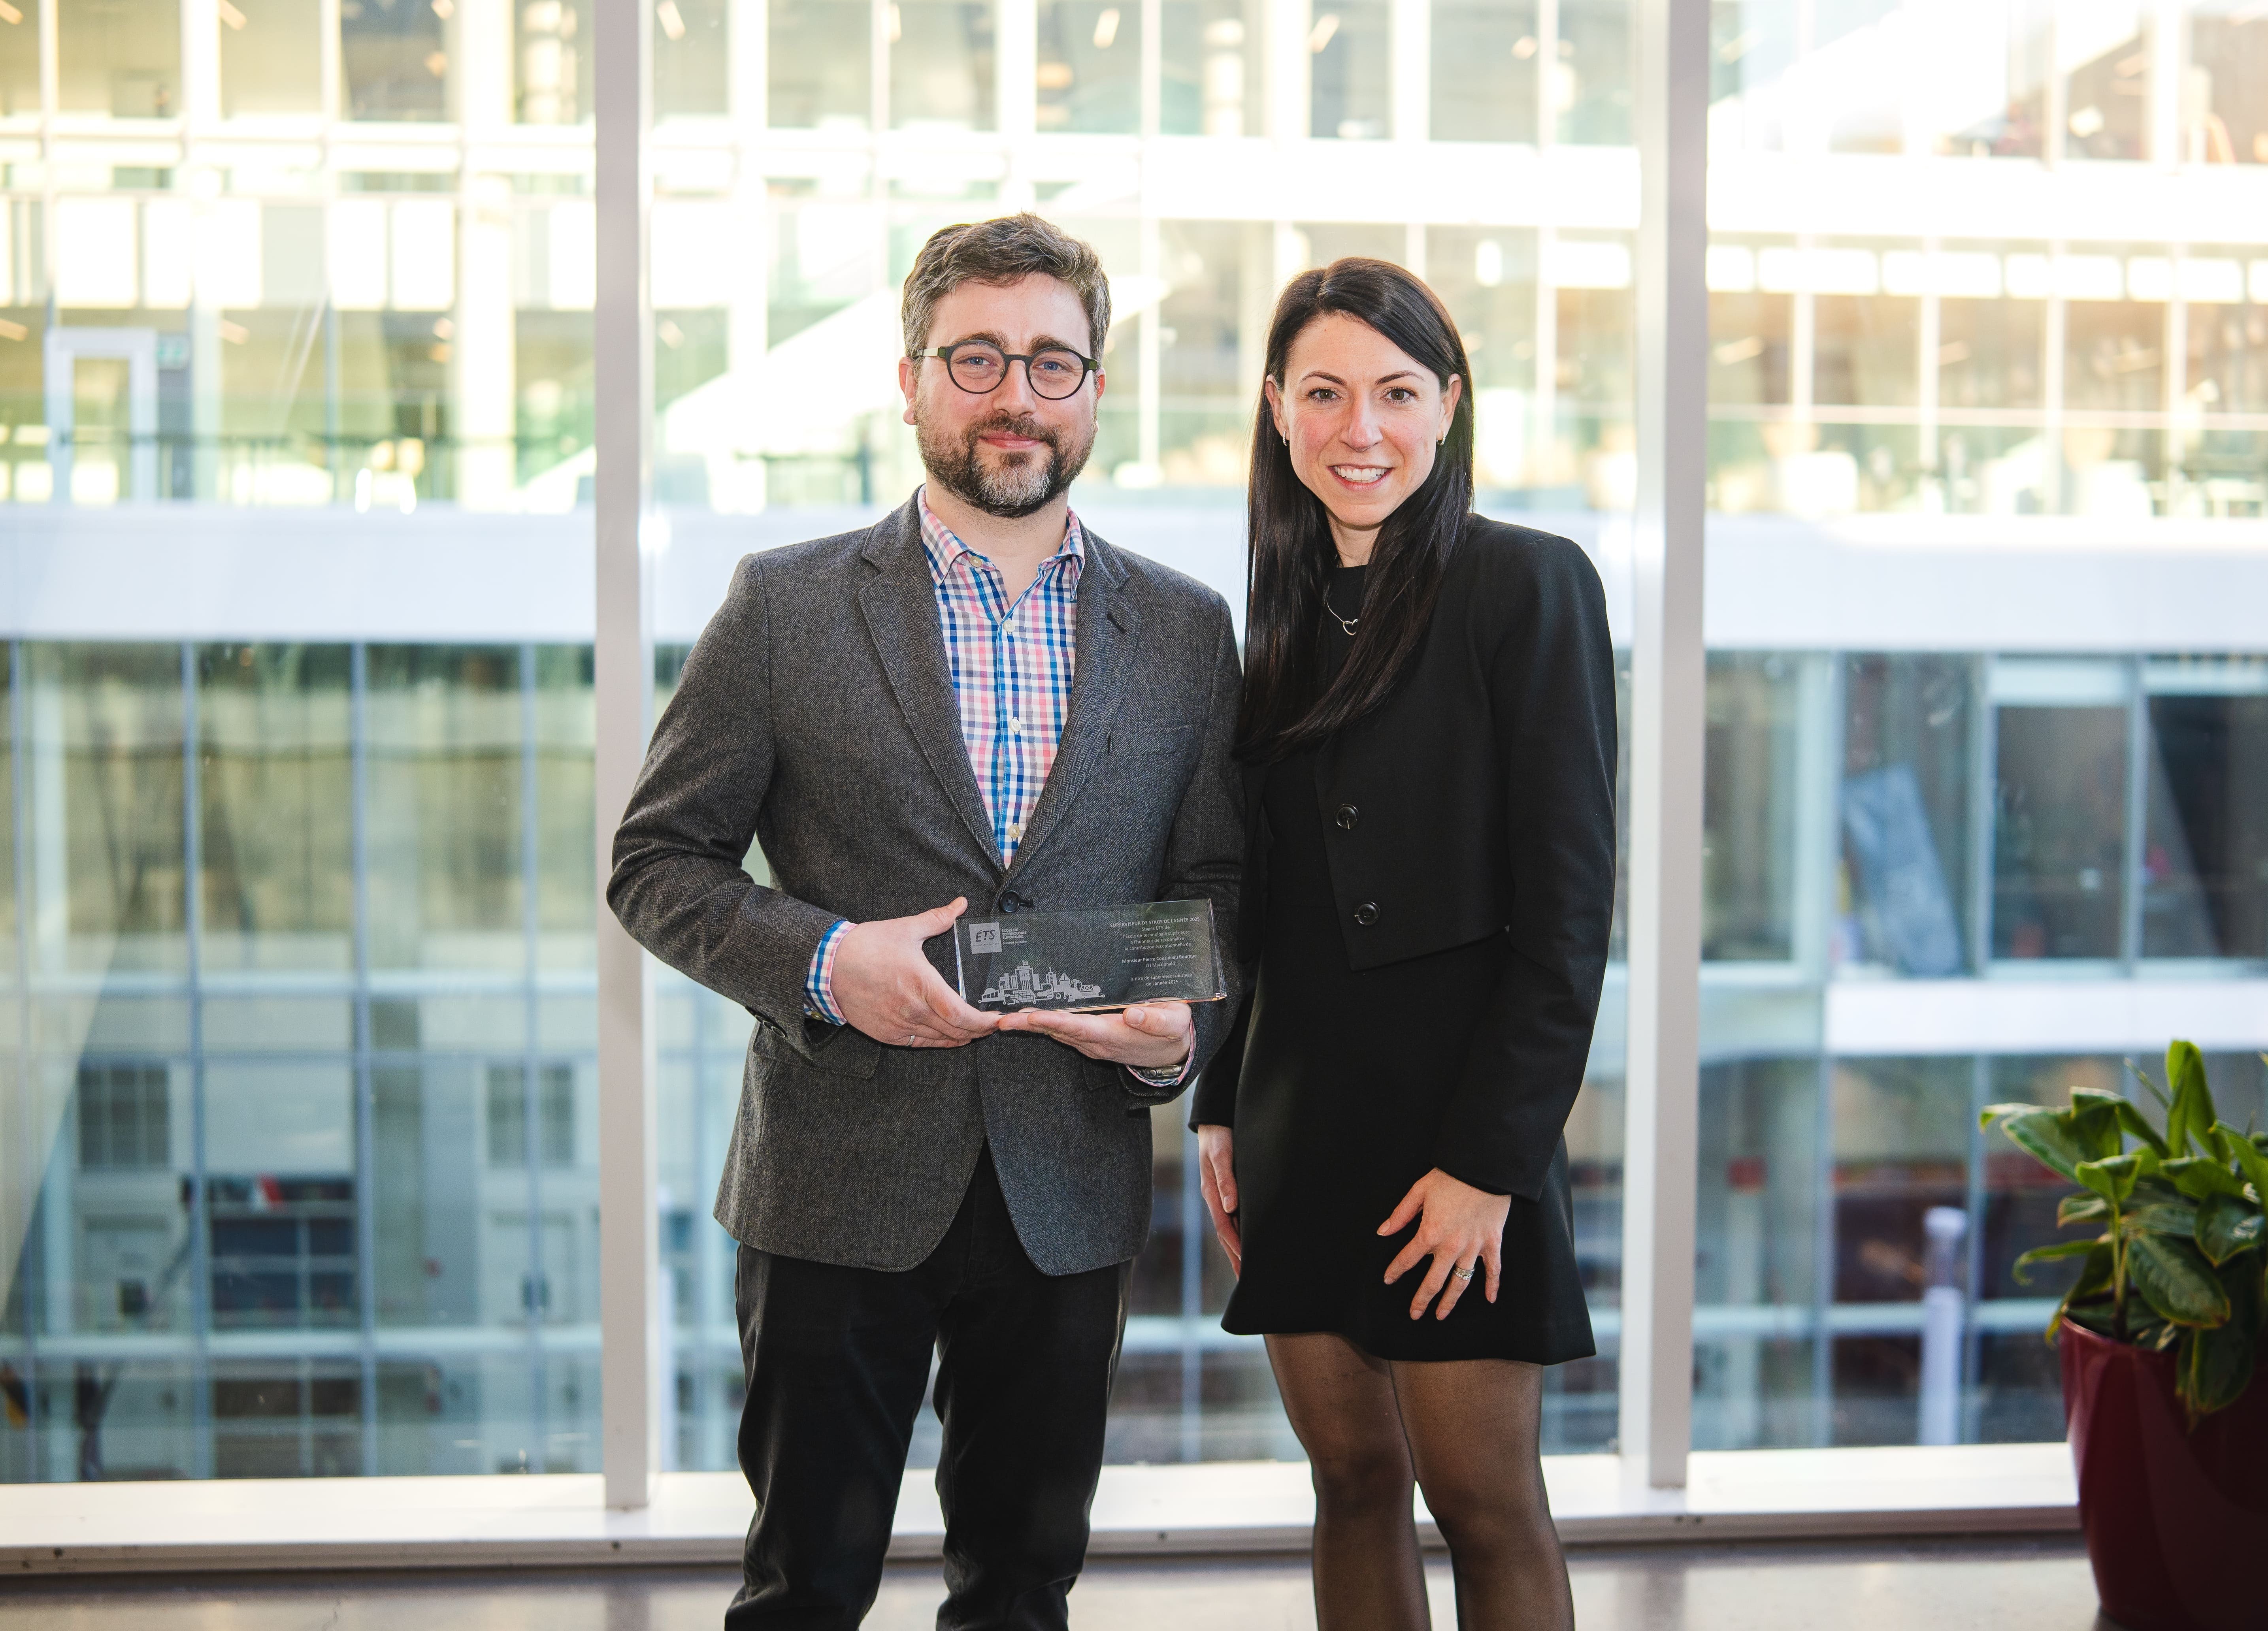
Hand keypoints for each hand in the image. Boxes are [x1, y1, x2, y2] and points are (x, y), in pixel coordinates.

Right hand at [831, 898, 998, 1048]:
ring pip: (939, 1040)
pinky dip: (936, 1042)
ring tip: (972, 1031)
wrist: (829, 966)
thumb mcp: (906, 929)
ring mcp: (899, 1024)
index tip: (995, 1019)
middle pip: (955, 1031)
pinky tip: (946, 1037)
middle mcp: (914, 1010)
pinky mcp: (886, 1033)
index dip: (982, 1022)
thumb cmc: (867, 947)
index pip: (961, 1015)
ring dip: (959, 1038)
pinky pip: (918, 1044)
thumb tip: (960, 904)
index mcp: (923, 985)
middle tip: (989, 1026)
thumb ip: (937, 919)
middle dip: (977, 1031)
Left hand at [993, 1000, 1193, 1071]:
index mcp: (1114, 1035)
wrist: (1171, 1054)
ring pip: (1056, 1034)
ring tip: (1005, 1017)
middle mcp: (1097, 1042)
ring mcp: (1091, 1043)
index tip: (1033, 1017)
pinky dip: (1042, 1025)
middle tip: (1002, 1020)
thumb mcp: (1174, 1022)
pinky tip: (1027, 1016)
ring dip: (1030, 1027)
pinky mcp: (1089, 1039)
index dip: (1056, 1022)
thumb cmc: (1172, 1031)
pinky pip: (1062, 1032)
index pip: (1080, 1028)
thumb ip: (1155, 1020)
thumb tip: (1133, 1015)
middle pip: (1059, 1032)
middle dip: (1029, 1026)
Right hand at [1197, 1123, 1240, 1274]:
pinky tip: (1249, 1241)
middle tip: (1247, 1280)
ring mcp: (1221, 1197)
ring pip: (1230, 1229)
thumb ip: (1226, 1179)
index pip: (1224, 1227)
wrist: (1215, 1123)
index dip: (1236, 1245)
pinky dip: (1240, 1233)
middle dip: (1235, 1257)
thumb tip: (1230, 1207)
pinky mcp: (1228, 1192)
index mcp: (1211, 1194)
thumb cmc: (1219, 1137)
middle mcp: (1216, 1200)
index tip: (1247, 1262)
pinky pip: (1234, 1218)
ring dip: (1238, 1249)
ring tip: (1248, 1269)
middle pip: (1225, 1234)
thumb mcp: (1221, 1155)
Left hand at [1379, 1168, 1508, 1321]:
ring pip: (1460, 1282)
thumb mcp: (1419, 1190)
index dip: (1396, 1271)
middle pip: (1433, 1281)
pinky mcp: (1492, 1243)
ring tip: (1440, 1315)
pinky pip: (1493, 1270)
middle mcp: (1451, 1246)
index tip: (1388, 1280)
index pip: (1407, 1259)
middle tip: (1414, 1314)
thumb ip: (1401, 1214)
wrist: (1485, 1167)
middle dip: (1421, 1300)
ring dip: (1450, 1301)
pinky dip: (1493, 1286)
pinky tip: (1490, 1299)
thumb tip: (1383, 1231)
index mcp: (1429, 1232)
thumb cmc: (1451, 1176)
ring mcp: (1473, 1247)